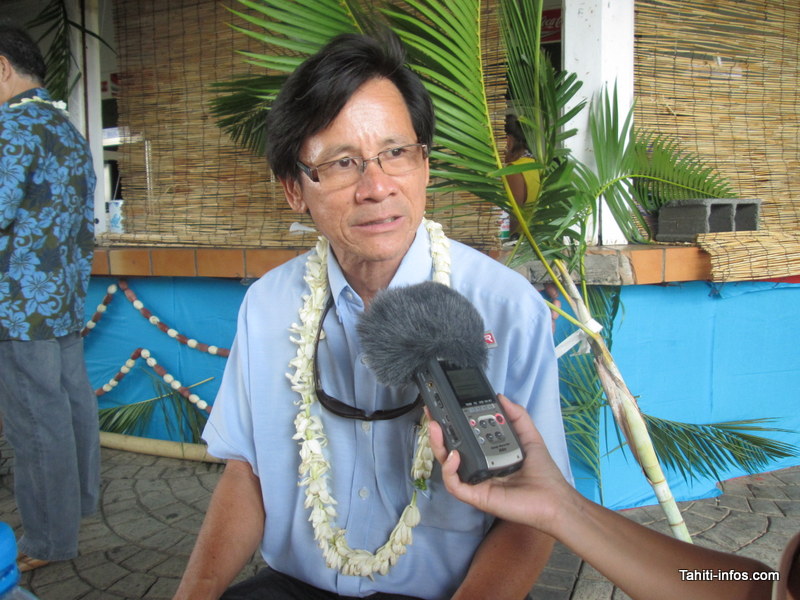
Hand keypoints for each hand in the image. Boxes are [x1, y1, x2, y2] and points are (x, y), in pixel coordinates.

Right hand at [428, 395, 573, 532]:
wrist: (553, 500)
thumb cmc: (543, 473)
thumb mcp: (530, 437)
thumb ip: (517, 416)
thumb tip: (501, 397)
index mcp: (488, 454)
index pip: (465, 438)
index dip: (452, 424)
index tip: (445, 407)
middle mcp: (478, 467)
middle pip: (450, 450)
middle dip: (438, 433)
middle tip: (433, 414)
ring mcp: (475, 482)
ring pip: (447, 466)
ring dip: (438, 447)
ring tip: (437, 429)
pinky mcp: (476, 496)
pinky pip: (455, 485)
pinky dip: (450, 470)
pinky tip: (454, 456)